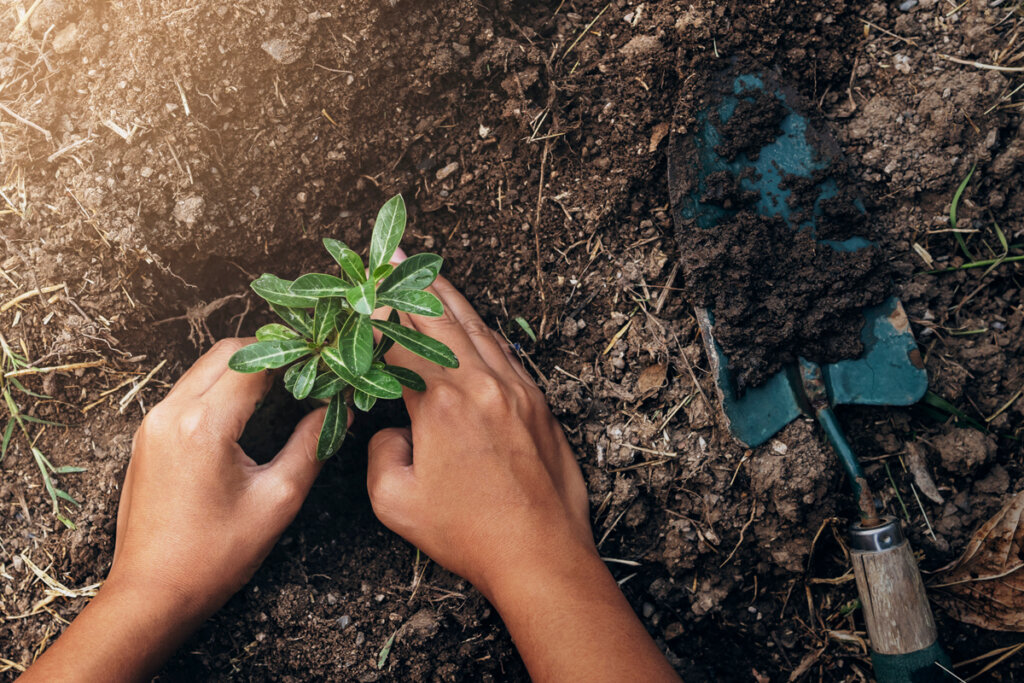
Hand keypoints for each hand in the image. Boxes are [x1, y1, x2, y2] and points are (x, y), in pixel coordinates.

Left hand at [110, 337, 336, 612]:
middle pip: (226, 352)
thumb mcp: (278, 499)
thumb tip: (338, 411)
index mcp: (204, 425)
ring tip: (283, 388)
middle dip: (270, 353)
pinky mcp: (147, 437)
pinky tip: (248, 410)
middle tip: (307, 370)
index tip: (324, 362)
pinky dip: (220, 388)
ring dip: (244, 369)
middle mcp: (171, 412)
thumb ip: (312, 446)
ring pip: (204, 368)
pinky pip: (188, 391)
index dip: (295, 356)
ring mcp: (153, 423)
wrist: (151, 594)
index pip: (255, 361)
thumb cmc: (215, 556)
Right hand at [366, 277, 593, 596]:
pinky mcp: (539, 404)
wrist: (541, 553)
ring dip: (449, 299)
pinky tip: (472, 325)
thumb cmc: (470, 534)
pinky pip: (505, 352)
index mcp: (442, 404)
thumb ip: (380, 454)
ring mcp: (517, 390)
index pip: (401, 343)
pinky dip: (481, 331)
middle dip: (412, 284)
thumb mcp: (396, 502)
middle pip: (442, 319)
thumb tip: (392, 431)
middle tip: (393, 256)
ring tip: (428, 273)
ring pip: (477, 329)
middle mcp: (483, 384)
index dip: (378, 317)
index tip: (361, 295)